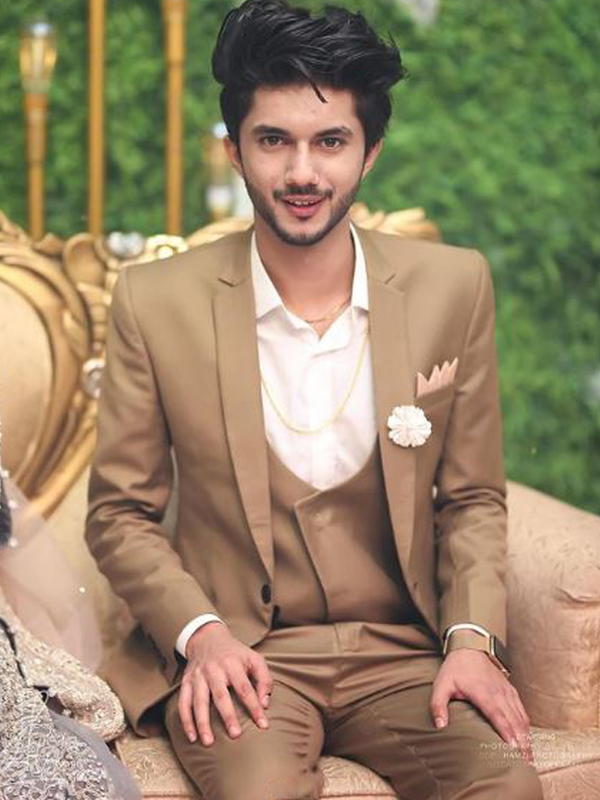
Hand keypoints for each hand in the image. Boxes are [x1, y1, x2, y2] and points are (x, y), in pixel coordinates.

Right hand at [178, 622, 272, 746]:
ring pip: (199, 701)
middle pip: (221, 695)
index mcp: (233, 664)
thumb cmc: (236, 654)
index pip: (245, 688)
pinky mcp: (186, 681)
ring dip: (202, 723)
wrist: (208, 638)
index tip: (263, 725)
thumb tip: (265, 704)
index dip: (254, 707)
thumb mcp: (255, 659)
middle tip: (235, 735)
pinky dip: (186, 720)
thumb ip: (264, 680)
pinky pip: (183, 703)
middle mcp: (214, 669)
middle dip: (228, 716)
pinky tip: (192, 737)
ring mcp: (198, 676)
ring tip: (208, 742)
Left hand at [430, 649, 532, 763]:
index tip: (513, 749)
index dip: (506, 732)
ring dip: (526, 738)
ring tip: (528, 760)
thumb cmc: (455, 669)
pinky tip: (528, 742)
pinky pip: (522, 712)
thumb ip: (438, 704)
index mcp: (482, 692)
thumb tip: (439, 726)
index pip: (497, 715)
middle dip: (521, 743)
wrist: (470, 648)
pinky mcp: (512, 692)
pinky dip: (527, 728)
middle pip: (514, 721)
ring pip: (521, 718)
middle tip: (525, 764)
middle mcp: (498, 693)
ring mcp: (507, 692)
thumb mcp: (441, 685)